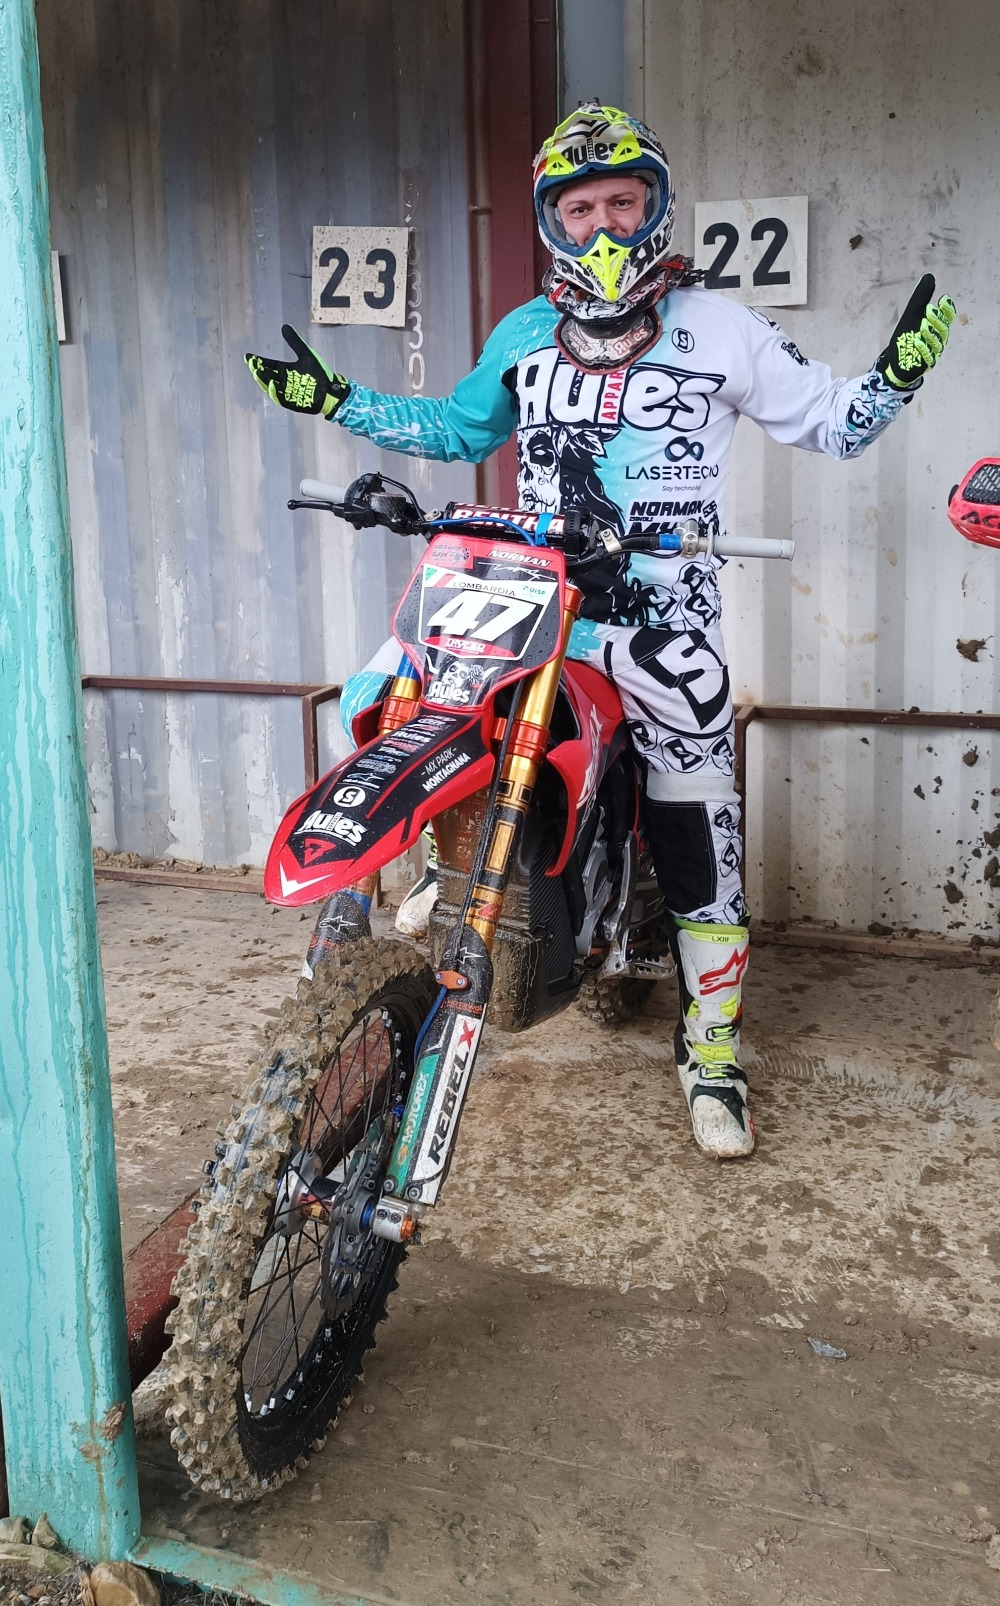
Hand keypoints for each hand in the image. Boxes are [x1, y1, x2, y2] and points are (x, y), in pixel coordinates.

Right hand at [245, 325, 349, 416]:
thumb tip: (284, 326)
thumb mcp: (305, 354)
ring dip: (262, 380)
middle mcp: (283, 381)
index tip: (248, 356)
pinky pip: (279, 398)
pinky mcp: (291, 402)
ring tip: (256, 372)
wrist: (331, 389)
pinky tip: (271, 383)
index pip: (268, 365)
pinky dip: (274, 392)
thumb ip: (294, 342)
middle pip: (266, 375)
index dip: (257, 361)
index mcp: (285, 370)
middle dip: (257, 369)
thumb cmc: (319, 372)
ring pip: (269, 386)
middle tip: (251, 363)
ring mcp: (286, 392)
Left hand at [875, 274, 955, 389]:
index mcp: (937, 327)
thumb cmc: (907, 337)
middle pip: (942, 329)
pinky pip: (928, 357)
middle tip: (928, 310)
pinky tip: (917, 341)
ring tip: (922, 324)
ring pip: (936, 343)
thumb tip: (929, 276)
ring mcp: (933, 353)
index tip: (943, 299)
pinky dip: (923, 349)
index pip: (947, 317)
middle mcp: (938, 340)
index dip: (947, 309)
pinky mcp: (925, 365)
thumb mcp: (911, 315)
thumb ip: (920, 299)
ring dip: (930, 333)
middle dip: (936, 319)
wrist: (895, 362)